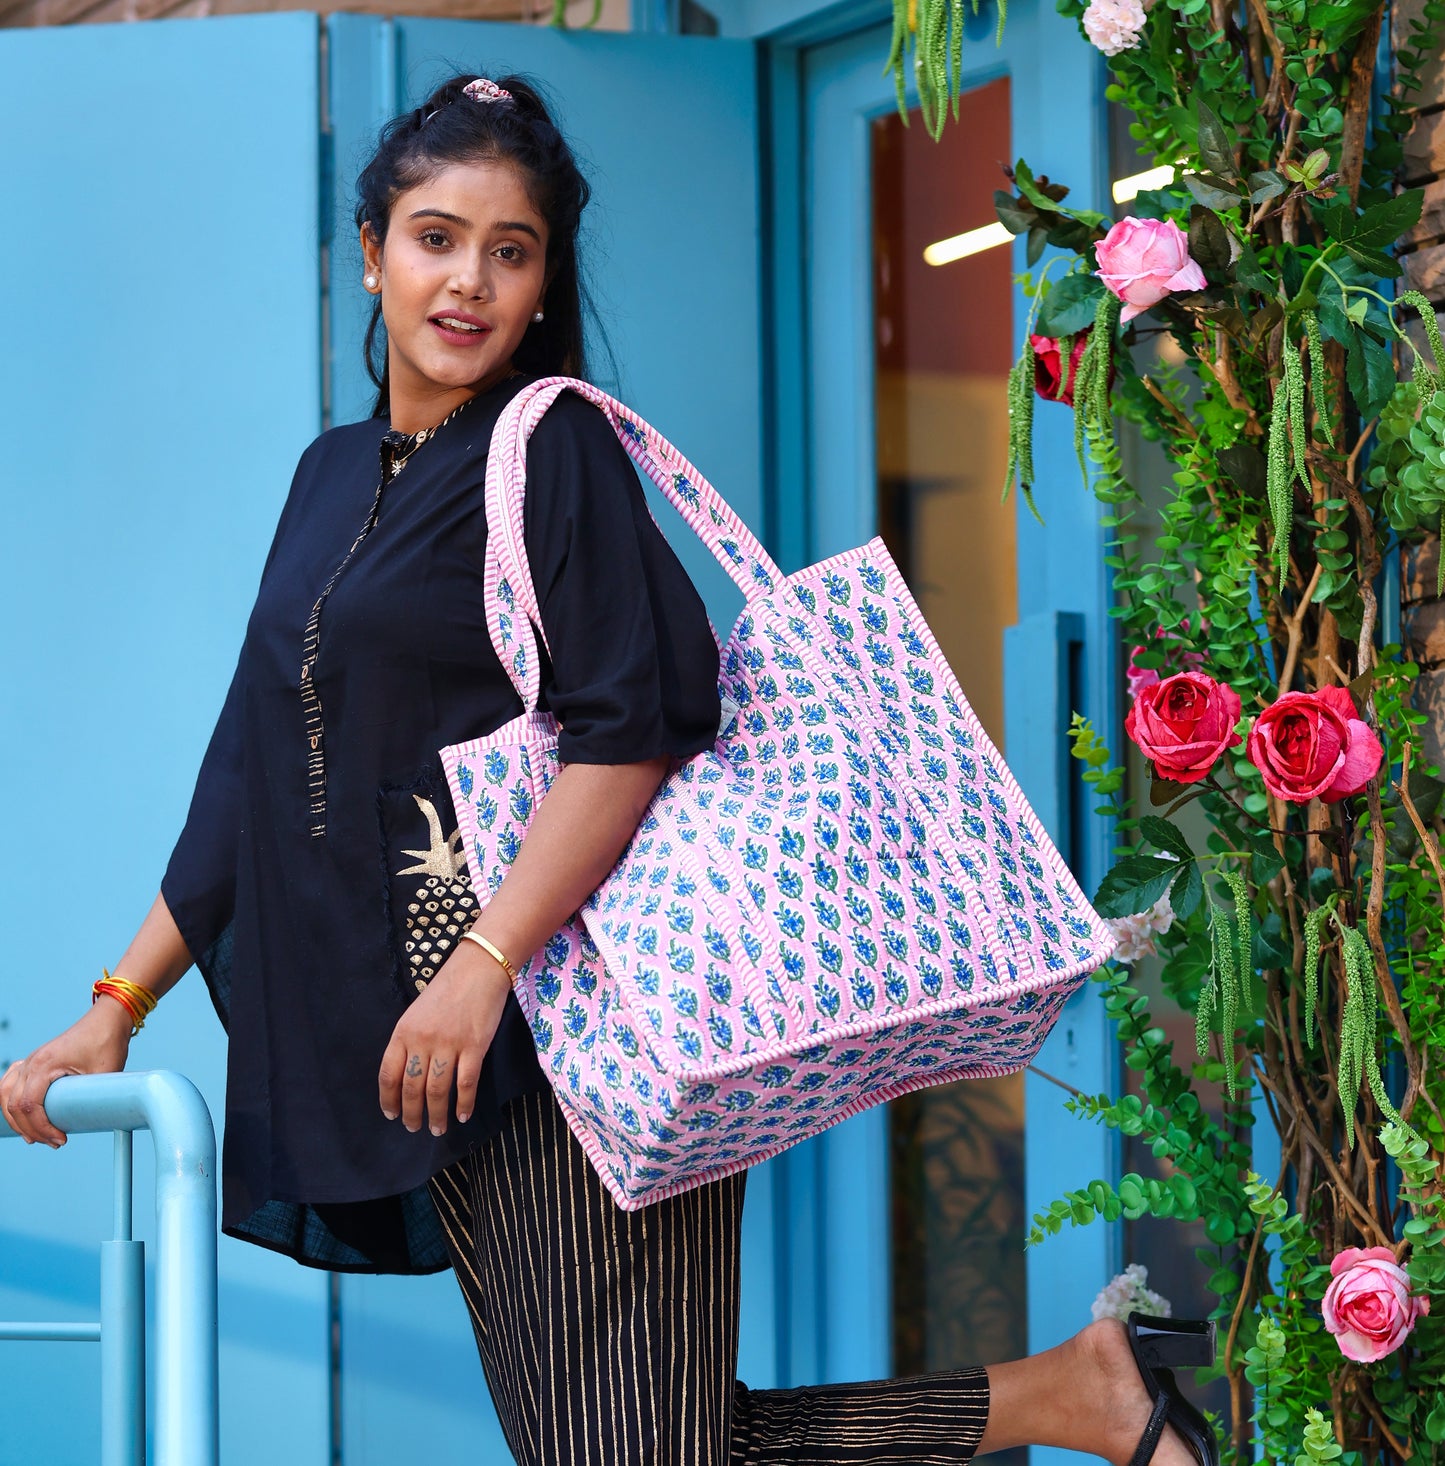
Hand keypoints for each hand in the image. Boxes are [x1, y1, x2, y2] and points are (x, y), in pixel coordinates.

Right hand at [0, 999, 133, 1146]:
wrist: (108, 1019)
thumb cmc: (107, 1042)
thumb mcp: (104, 1074)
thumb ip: (92, 1098)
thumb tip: (89, 1125)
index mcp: (44, 1064)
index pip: (28, 1106)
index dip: (41, 1128)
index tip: (61, 1140)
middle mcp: (31, 1062)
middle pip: (13, 1105)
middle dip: (31, 1129)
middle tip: (54, 1142)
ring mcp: (29, 1061)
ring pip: (5, 1096)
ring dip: (17, 1119)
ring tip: (37, 1137)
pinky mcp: (34, 1062)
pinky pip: (9, 1084)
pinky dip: (11, 1103)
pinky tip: (22, 1117)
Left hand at [378, 940, 511, 1135]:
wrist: (479, 969)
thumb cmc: (447, 989)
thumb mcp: (417, 1013)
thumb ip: (410, 1041)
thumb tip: (406, 1075)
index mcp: (404, 1031)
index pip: (388, 1074)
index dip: (388, 1099)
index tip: (391, 1114)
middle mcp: (422, 1040)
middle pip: (412, 1088)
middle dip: (412, 1113)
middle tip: (414, 1128)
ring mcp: (449, 1044)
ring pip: (437, 1091)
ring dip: (436, 1115)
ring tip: (437, 1129)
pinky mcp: (474, 1046)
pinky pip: (465, 1084)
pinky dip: (464, 1104)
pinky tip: (462, 1115)